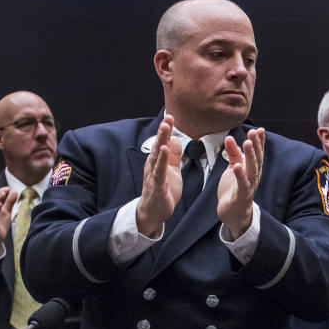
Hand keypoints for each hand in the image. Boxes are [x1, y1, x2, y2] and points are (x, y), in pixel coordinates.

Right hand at [135, 115, 183, 237]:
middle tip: (168, 117)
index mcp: (157, 162)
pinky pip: (159, 172)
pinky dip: (162, 161)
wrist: (154, 212)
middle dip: (163, 131)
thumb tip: (175, 140)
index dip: (166, 130)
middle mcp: (153, 166)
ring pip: (157, 156)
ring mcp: (154, 175)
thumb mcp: (171, 171)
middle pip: (158, 145)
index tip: (171, 116)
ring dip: (161, 141)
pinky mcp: (157, 186)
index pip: (162, 143)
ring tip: (165, 128)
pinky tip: (165, 151)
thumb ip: (173, 156)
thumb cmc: (163, 190)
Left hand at [218, 128, 263, 239]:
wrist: (233, 213)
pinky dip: (240, 175)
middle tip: (253, 133)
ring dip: (250, 156)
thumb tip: (230, 137)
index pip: (258, 154)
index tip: (260, 130)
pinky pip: (242, 185)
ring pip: (252, 170)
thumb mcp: (233, 168)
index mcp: (252, 169)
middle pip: (256, 159)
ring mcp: (249, 186)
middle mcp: (253, 177)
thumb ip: (233, 154)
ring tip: (247, 143)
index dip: (260, 142)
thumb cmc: (233, 189)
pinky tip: (237, 165)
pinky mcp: (241, 196)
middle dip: (256, 145)